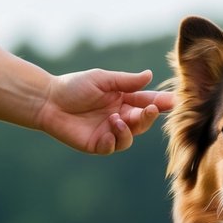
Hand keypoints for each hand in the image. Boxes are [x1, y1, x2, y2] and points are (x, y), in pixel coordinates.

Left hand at [39, 69, 172, 154]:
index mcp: (123, 100)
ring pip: (130, 137)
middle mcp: (119, 117)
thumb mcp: (102, 79)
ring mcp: (109, 132)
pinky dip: (113, 140)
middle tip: (150, 109)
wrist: (48, 101)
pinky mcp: (97, 144)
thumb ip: (126, 81)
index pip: (146, 102)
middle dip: (149, 116)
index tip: (173, 102)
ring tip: (115, 119)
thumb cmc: (74, 86)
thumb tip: (150, 76)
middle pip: (142, 122)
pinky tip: (106, 131)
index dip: (160, 103)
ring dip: (128, 129)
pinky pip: (112, 147)